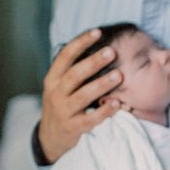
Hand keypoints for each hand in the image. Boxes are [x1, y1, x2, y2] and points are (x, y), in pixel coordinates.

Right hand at [38, 29, 122, 162]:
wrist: (51, 137)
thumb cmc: (63, 104)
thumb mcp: (60, 86)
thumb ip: (74, 69)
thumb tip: (100, 44)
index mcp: (52, 78)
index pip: (65, 56)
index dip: (80, 42)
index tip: (97, 32)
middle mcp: (56, 93)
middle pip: (74, 75)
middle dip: (93, 62)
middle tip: (111, 52)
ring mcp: (63, 111)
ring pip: (82, 96)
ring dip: (101, 85)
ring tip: (119, 75)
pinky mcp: (73, 128)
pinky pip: (90, 119)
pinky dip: (104, 111)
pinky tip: (118, 104)